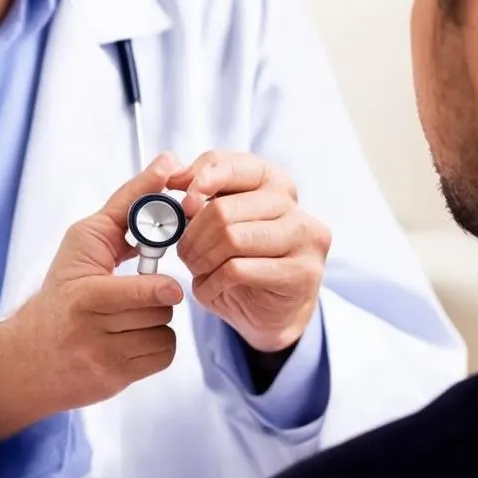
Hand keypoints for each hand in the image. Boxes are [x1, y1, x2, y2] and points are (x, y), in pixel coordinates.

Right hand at [0, 154, 184, 441]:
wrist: (29, 356)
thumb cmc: (62, 289)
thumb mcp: (86, 240)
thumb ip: (128, 203)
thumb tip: (168, 164)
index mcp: (84, 295)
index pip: (139, 292)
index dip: (158, 287)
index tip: (169, 284)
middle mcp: (93, 331)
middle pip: (159, 309)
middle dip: (155, 295)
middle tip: (139, 290)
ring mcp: (105, 360)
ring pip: (164, 331)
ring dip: (155, 320)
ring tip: (130, 314)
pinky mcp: (116, 380)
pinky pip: (163, 355)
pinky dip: (156, 345)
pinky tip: (132, 337)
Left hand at [167, 151, 330, 353]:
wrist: (271, 311)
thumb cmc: (242, 261)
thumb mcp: (219, 222)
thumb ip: (201, 195)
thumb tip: (173, 173)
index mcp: (272, 180)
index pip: (232, 165)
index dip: (201, 181)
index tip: (183, 203)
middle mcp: (292, 204)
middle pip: (224, 209)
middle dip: (193, 234)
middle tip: (183, 252)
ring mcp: (304, 237)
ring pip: (232, 238)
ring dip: (201, 258)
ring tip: (196, 269)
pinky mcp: (301, 272)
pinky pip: (238, 270)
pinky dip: (211, 282)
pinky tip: (209, 287)